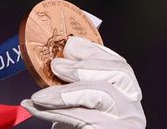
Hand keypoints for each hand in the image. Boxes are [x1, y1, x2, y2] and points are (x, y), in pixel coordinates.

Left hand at [21, 36, 144, 127]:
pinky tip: (34, 107)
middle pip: (120, 74)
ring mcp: (125, 122)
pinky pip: (83, 116)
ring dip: (64, 91)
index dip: (94, 52)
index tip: (70, 45)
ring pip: (101, 94)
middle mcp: (132, 109)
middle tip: (56, 66)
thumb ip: (72, 83)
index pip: (119, 65)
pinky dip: (54, 110)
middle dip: (84, 66)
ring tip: (39, 96)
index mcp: (126, 96)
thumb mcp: (75, 103)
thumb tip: (58, 60)